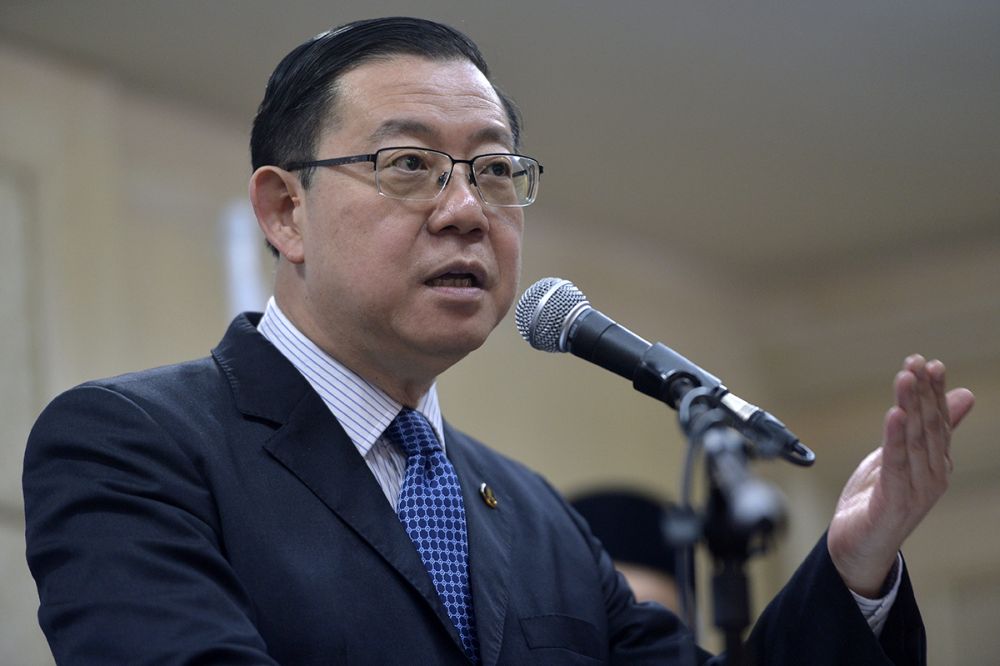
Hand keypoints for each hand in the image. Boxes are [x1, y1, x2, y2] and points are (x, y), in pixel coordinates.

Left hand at [827, 355, 974, 596]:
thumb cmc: (879, 500)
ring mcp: (918, 491)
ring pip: (914, 440)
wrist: (858, 547)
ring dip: (910, 406)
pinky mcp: (896, 502)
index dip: (934, 391)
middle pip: (928, 426)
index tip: (928, 363)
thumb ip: (927, 428)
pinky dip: (895, 437)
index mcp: (937, 463)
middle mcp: (933, 476)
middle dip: (922, 392)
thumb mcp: (901, 455)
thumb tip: (966, 395)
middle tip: (916, 362)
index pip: (939, 421)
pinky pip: (896, 464)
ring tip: (905, 379)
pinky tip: (895, 415)